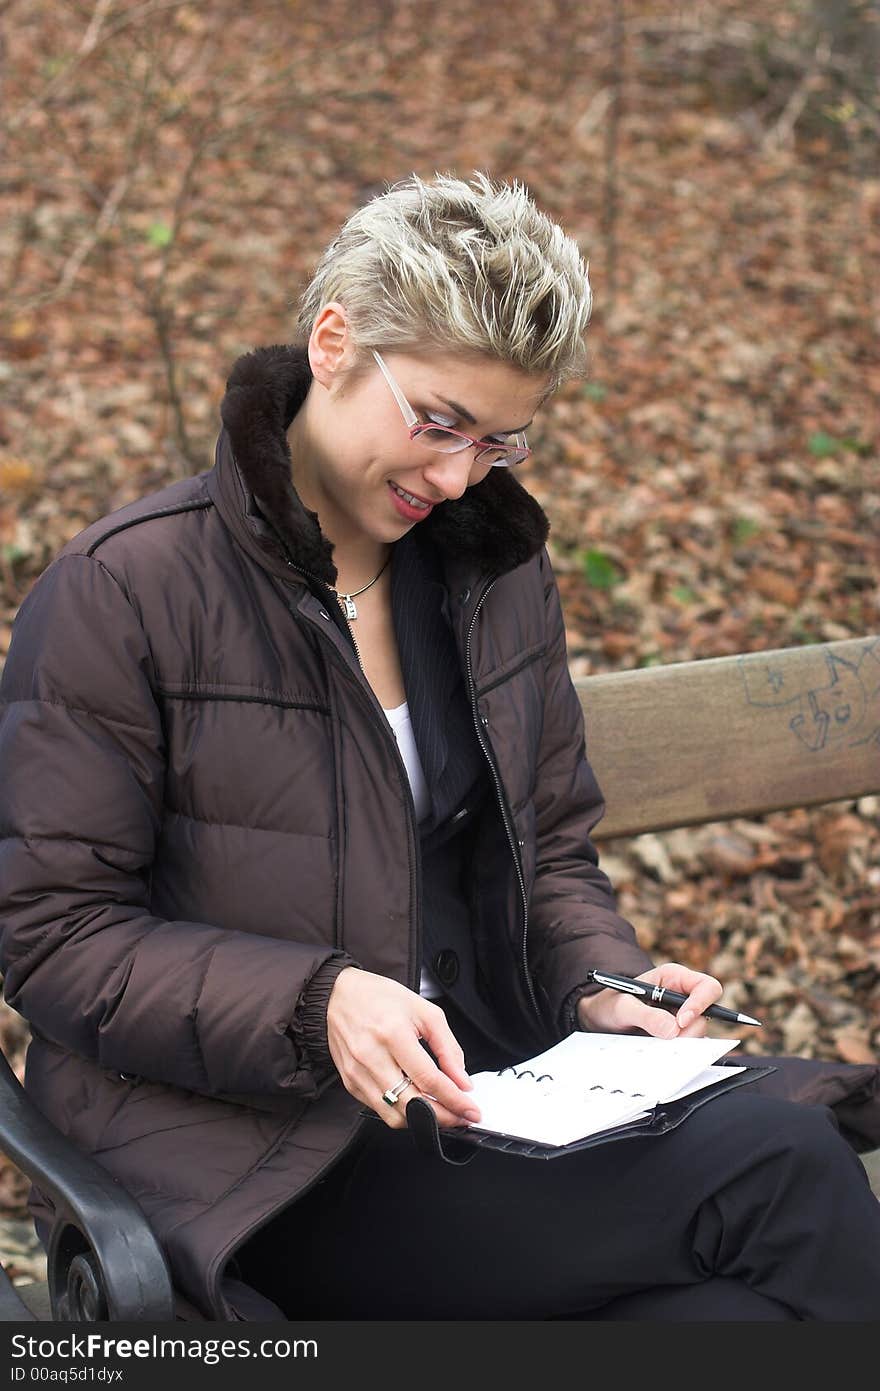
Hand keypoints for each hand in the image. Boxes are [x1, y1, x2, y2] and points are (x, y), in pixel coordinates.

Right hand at [325, 967, 480, 1129]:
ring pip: (395, 1116)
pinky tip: (415, 1102)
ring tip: (441, 1112)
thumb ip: (447, 1047)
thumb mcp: (424, 1011)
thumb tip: (462, 1080)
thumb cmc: (380, 998)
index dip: (454, 1100)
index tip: (471, 1110)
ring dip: (422, 1120)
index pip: (429, 1080)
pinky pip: (380, 1110)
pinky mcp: (350, 1083)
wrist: (338, 995)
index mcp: (393, 1034)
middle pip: (412, 1105)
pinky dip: (402, 1112)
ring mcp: (358, 1073)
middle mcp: (372, 1057)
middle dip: (443, 1118)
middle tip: (461, 1117)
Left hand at [576, 962, 723, 1038]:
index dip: (700, 1004)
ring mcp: (681, 1017)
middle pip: (708, 1013)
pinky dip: (677, 1051)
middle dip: (692, 1030)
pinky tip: (659, 1051)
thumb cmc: (610, 1003)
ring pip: (698, 1032)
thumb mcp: (622, 1006)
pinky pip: (687, 1044)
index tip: (681, 1022)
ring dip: (683, 1042)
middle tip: (672, 1042)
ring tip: (656, 1044)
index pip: (706, 987)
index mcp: (673, 978)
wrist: (600, 1018)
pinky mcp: (676, 1035)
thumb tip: (673, 1030)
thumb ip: (645, 1015)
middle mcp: (681, 996)